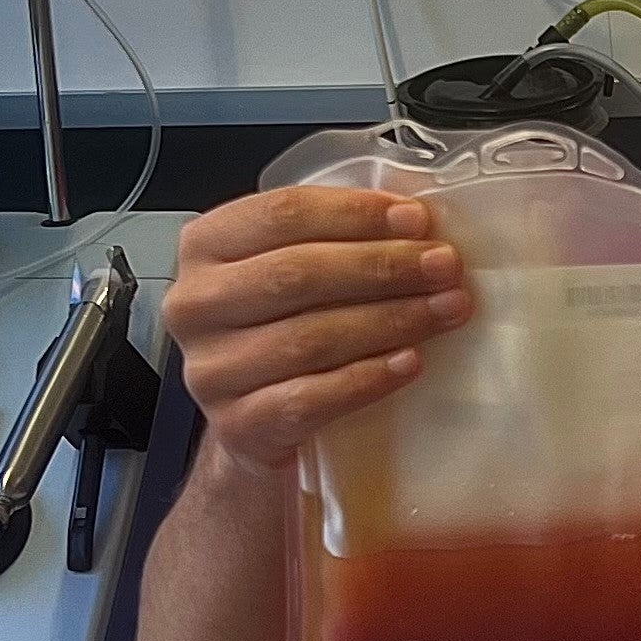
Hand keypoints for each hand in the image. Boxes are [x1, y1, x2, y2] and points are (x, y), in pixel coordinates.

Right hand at [159, 187, 470, 478]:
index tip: (415, 220)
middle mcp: (197, 305)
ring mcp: (211, 370)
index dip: (355, 214)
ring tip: (443, 310)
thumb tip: (414, 216)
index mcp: (206, 246)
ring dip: (389, 320)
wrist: (254, 426)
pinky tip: (409, 363)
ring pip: (308, 337)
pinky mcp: (238, 425)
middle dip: (381, 267)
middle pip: (296, 273)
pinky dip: (367, 378)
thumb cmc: (278, 333)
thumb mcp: (291, 272)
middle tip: (442, 266)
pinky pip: (310, 398)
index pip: (281, 214)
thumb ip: (337, 238)